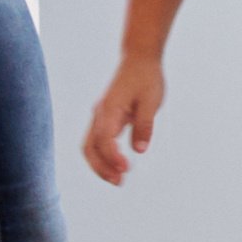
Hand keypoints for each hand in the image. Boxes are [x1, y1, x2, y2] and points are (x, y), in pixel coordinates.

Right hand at [80, 56, 165, 183]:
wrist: (139, 59)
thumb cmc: (146, 78)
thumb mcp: (151, 101)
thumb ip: (145, 125)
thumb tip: (139, 150)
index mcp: (109, 108)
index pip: (104, 138)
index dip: (112, 156)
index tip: (126, 168)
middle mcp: (100, 113)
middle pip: (90, 147)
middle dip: (101, 167)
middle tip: (119, 181)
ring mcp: (100, 116)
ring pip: (90, 146)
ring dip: (101, 165)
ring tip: (118, 179)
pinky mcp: (105, 119)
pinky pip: (97, 142)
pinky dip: (103, 156)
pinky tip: (117, 166)